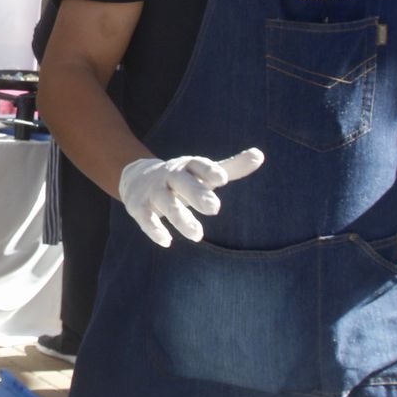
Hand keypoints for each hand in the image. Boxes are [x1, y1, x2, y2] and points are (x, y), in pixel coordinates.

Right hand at [118, 148, 264, 246]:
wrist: (136, 177)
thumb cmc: (182, 178)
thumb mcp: (203, 172)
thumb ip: (231, 167)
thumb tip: (259, 155)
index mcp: (187, 167)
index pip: (198, 165)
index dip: (208, 171)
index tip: (222, 178)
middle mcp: (169, 176)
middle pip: (182, 182)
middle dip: (196, 194)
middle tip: (214, 208)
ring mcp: (153, 191)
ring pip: (166, 203)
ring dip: (180, 218)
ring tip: (198, 235)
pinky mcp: (138, 206)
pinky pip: (145, 218)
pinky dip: (154, 229)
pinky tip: (166, 241)